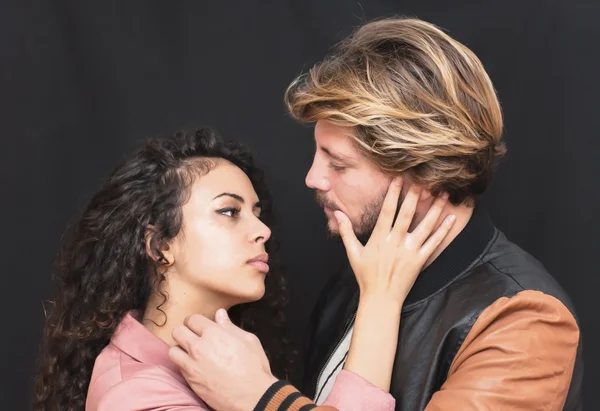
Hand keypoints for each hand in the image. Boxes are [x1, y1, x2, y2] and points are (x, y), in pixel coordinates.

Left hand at [169, 309, 277, 410]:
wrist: (252, 396)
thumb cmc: (253, 368)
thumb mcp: (248, 340)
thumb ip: (230, 326)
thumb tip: (220, 315)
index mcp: (214, 334)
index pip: (193, 319)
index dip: (196, 321)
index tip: (199, 325)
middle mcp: (199, 347)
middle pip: (178, 331)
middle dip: (185, 331)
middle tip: (193, 336)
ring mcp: (192, 365)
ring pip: (173, 350)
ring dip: (180, 348)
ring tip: (190, 351)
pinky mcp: (190, 380)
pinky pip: (178, 367)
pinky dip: (183, 364)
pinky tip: (194, 365)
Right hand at [335, 178, 455, 303]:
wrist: (380, 298)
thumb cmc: (365, 275)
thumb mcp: (352, 252)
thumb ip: (345, 231)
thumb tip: (336, 213)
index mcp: (379, 237)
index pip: (387, 210)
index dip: (393, 193)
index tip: (398, 179)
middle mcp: (395, 241)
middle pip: (407, 213)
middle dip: (416, 195)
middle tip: (424, 179)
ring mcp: (409, 251)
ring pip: (425, 225)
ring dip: (435, 209)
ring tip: (444, 193)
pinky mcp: (420, 260)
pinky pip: (434, 243)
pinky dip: (444, 231)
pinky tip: (452, 219)